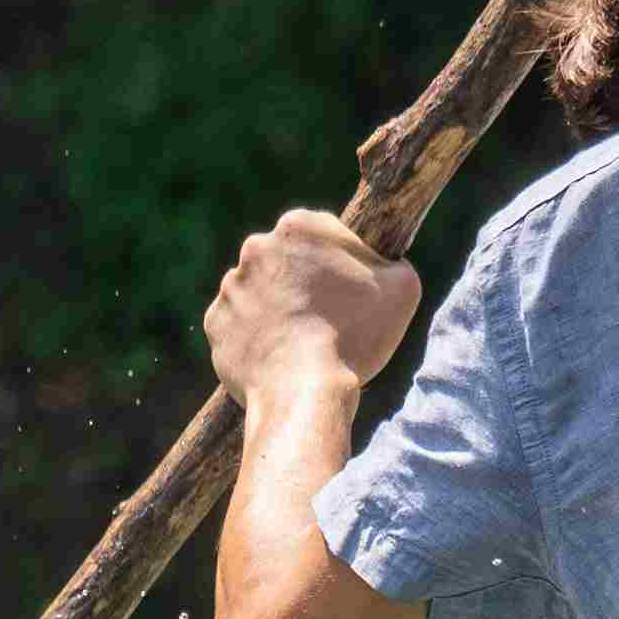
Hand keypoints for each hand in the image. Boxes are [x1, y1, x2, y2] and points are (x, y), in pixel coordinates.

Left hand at [204, 209, 420, 402]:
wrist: (305, 392)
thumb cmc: (357, 335)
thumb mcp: (404, 286)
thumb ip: (394, 262)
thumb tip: (387, 265)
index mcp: (299, 227)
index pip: (323, 233)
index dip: (341, 260)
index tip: (352, 289)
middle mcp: (256, 248)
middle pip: (288, 261)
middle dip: (305, 282)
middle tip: (330, 317)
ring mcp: (230, 288)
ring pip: (261, 293)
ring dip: (279, 309)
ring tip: (305, 342)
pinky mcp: (215, 323)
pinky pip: (240, 325)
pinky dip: (257, 337)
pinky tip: (281, 356)